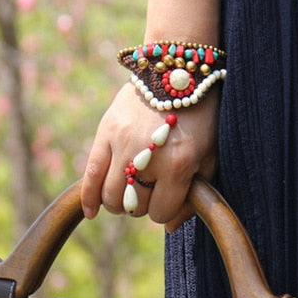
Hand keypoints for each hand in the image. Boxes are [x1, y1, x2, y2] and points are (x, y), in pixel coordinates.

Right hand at [81, 82, 219, 231]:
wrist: (178, 69)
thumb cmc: (201, 116)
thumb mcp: (209, 156)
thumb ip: (194, 195)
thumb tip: (170, 228)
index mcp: (178, 166)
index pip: (160, 213)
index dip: (164, 210)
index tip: (168, 197)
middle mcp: (148, 158)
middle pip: (134, 207)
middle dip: (142, 205)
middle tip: (148, 192)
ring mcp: (123, 145)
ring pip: (110, 196)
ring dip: (118, 202)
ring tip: (127, 193)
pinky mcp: (105, 133)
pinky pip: (90, 175)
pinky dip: (88, 199)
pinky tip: (91, 212)